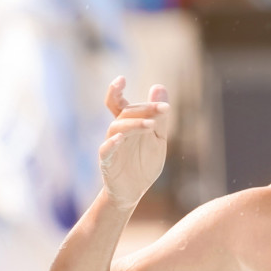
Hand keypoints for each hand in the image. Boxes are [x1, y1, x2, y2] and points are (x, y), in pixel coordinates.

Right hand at [100, 76, 170, 209]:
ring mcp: (111, 146)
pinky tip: (121, 139)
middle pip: (124, 113)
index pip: (120, 103)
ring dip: (134, 124)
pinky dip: (112, 143)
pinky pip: (106, 150)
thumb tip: (158, 86)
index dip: (116, 90)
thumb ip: (159, 116)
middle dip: (144, 109)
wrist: (134, 192)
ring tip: (151, 124)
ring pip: (116, 128)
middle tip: (163, 109)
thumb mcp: (157, 138)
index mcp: (128, 124)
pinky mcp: (107, 162)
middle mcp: (117, 132)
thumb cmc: (144, 164)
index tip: (121, 78)